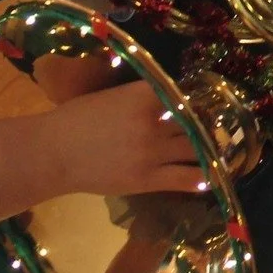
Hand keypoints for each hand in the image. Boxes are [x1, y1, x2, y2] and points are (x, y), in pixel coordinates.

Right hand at [41, 80, 203, 196]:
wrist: (53, 152)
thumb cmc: (77, 118)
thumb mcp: (113, 96)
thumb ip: (143, 96)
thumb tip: (170, 97)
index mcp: (144, 94)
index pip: (186, 93)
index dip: (199, 98)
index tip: (207, 101)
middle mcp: (154, 120)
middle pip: (196, 119)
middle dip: (208, 122)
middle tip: (218, 124)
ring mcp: (152, 151)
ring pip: (196, 147)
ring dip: (210, 147)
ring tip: (220, 147)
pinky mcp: (147, 178)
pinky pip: (184, 178)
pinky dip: (201, 177)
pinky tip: (212, 175)